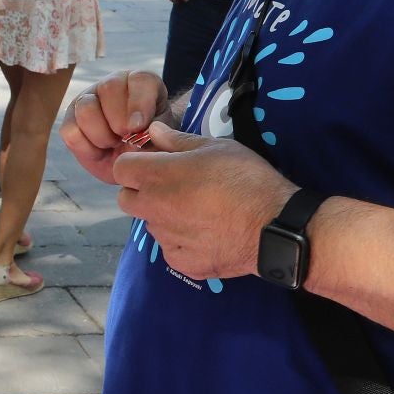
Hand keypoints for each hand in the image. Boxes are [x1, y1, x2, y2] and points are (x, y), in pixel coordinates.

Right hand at [60, 71, 170, 184]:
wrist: (133, 162)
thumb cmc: (150, 144)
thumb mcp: (162, 137)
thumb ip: (156, 133)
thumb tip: (135, 132)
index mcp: (141, 83)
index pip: (140, 80)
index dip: (139, 103)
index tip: (138, 127)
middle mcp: (113, 84)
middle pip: (109, 88)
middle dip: (119, 121)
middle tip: (127, 138)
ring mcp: (88, 100)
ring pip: (86, 107)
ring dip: (102, 134)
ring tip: (113, 144)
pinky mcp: (70, 120)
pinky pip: (70, 131)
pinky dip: (86, 147)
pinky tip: (99, 150)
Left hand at [110, 124, 295, 279]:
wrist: (273, 226)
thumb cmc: (245, 178)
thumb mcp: (215, 148)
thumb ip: (177, 140)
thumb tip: (154, 130)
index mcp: (157, 176)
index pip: (120, 168)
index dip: (135, 164)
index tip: (155, 164)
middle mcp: (153, 208)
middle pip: (127, 199)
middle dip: (142, 192)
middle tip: (174, 187)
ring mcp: (166, 238)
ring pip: (150, 224)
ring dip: (164, 217)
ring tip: (199, 211)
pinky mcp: (181, 262)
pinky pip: (171, 248)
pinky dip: (183, 242)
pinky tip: (208, 234)